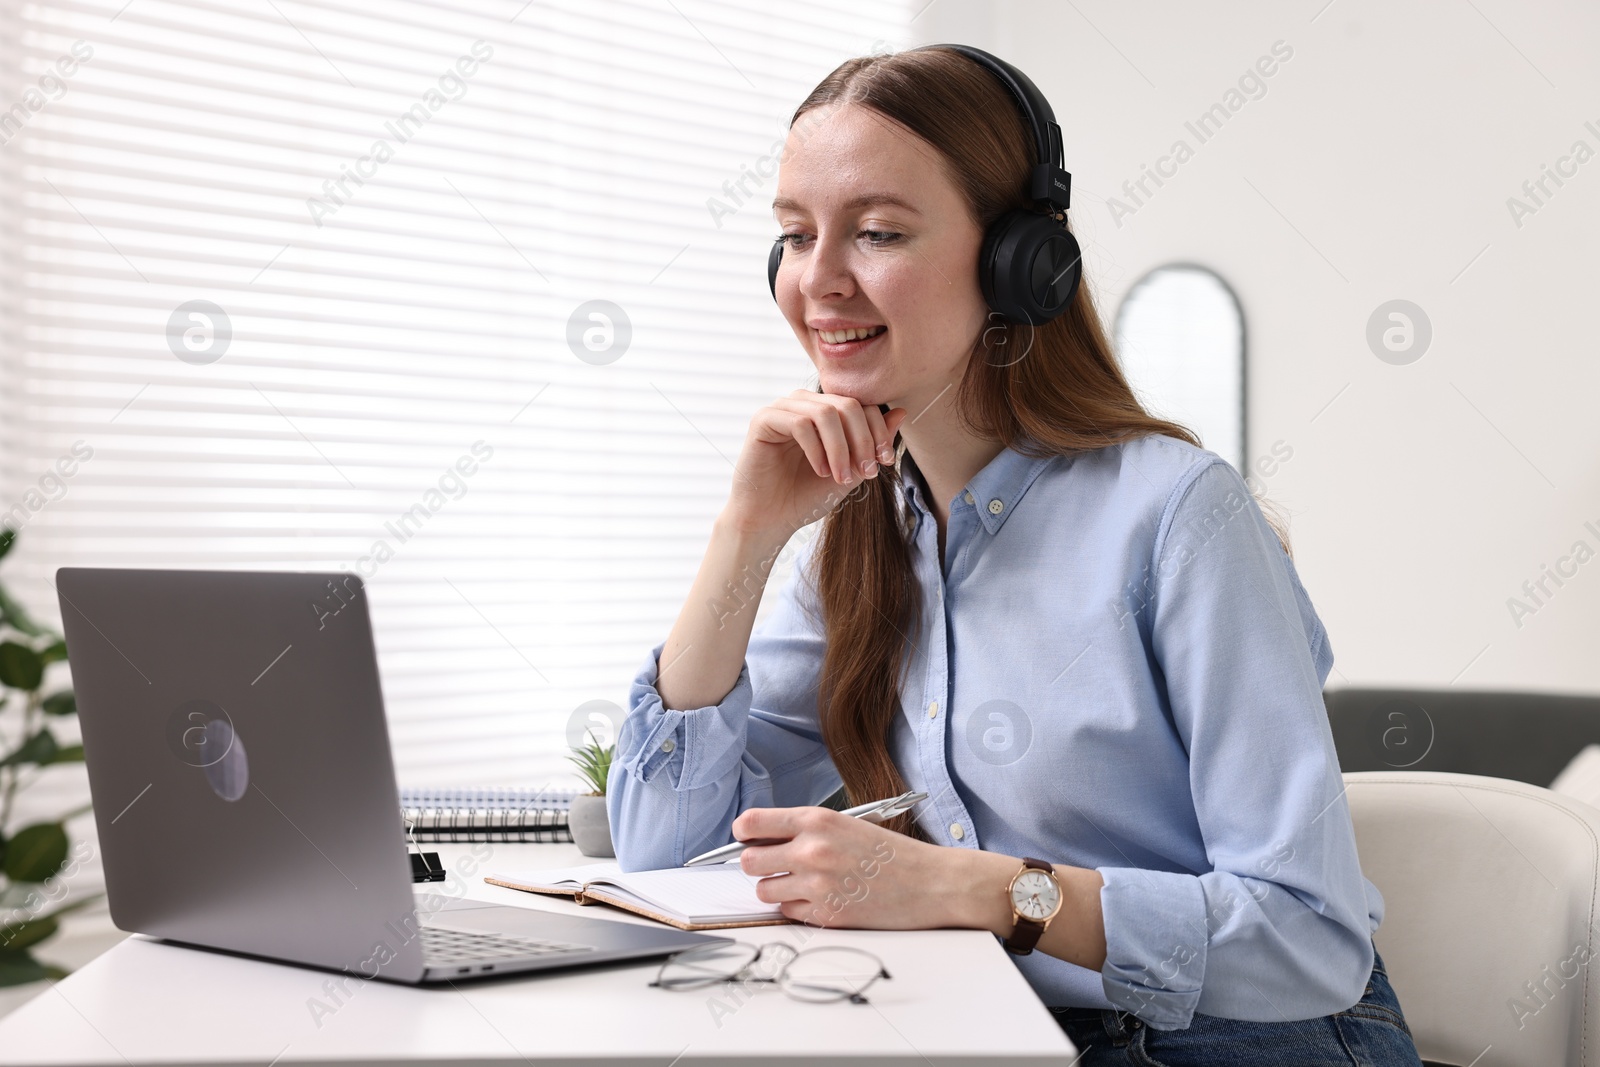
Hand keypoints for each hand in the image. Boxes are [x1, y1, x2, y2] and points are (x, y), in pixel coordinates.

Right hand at [723, 391, 906, 540]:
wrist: (770, 520)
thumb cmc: (806, 495)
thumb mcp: (850, 470)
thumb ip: (872, 444)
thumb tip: (902, 412)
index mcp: (824, 410)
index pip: (861, 404)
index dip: (879, 431)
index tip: (885, 462)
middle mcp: (804, 403)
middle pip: (847, 404)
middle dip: (863, 439)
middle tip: (866, 472)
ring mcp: (782, 408)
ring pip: (825, 411)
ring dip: (840, 448)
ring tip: (840, 477)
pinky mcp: (764, 420)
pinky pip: (800, 423)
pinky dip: (816, 449)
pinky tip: (820, 471)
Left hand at [732, 805, 955, 929]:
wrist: (932, 883)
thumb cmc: (893, 853)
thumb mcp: (847, 825)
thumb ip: (805, 830)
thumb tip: (761, 840)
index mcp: (816, 820)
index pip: (751, 824)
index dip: (743, 833)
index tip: (747, 839)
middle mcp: (811, 850)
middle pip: (749, 861)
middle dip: (759, 865)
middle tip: (778, 866)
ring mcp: (817, 885)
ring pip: (764, 891)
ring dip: (777, 889)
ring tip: (805, 884)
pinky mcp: (826, 915)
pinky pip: (788, 913)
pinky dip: (799, 908)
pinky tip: (825, 899)